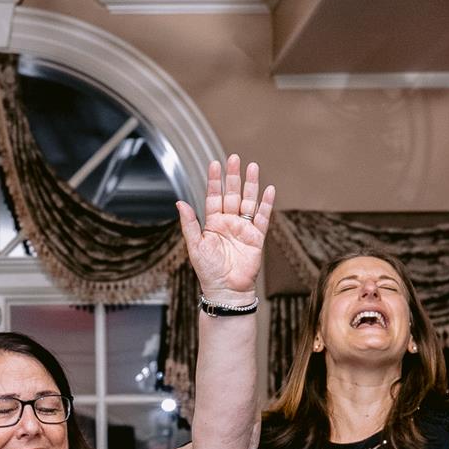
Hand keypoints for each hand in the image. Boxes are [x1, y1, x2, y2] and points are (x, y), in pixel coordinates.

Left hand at [174, 154, 273, 305]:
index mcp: (213, 223)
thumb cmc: (208, 272)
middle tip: (234, 158)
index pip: (214, 197)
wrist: (226, 290)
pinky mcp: (257, 237)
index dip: (214, 181)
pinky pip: (263, 217)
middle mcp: (228, 222)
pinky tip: (269, 190)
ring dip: (250, 185)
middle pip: (232, 194)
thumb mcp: (195, 246)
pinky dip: (266, 204)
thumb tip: (180, 203)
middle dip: (233, 176)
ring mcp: (243, 228)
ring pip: (248, 201)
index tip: (215, 164)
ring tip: (252, 167)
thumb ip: (189, 224)